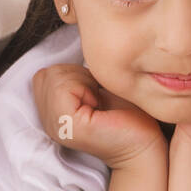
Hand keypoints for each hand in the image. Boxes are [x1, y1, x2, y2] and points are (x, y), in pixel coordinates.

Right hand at [31, 63, 165, 169]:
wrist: (145, 145)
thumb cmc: (128, 114)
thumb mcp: (95, 88)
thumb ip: (75, 76)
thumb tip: (77, 45)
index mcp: (51, 114)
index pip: (44, 73)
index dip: (73, 74)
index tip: (95, 92)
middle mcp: (47, 122)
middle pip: (47, 73)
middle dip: (77, 75)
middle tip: (98, 97)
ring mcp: (55, 126)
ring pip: (54, 77)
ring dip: (82, 80)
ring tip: (99, 101)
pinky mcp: (68, 126)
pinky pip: (62, 88)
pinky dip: (84, 88)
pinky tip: (99, 105)